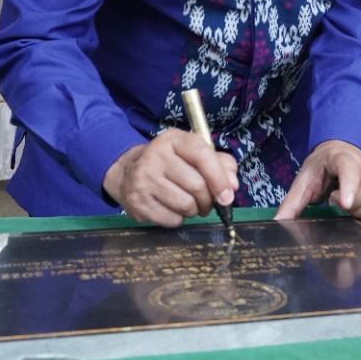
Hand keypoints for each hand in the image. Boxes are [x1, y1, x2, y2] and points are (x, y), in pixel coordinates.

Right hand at [102, 130, 238, 227]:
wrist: (128, 172)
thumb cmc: (170, 163)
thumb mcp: (193, 154)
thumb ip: (220, 164)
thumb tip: (232, 185)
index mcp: (174, 139)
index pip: (202, 154)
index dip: (219, 177)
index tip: (228, 195)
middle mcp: (155, 156)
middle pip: (196, 185)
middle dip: (208, 199)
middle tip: (207, 202)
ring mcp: (143, 179)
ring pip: (185, 205)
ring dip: (195, 210)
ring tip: (191, 205)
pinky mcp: (137, 202)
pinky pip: (171, 219)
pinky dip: (179, 219)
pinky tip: (173, 210)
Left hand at [275, 140, 360, 221]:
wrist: (338, 149)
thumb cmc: (320, 167)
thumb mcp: (303, 181)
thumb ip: (292, 202)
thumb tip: (278, 222)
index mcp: (341, 159)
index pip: (350, 169)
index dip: (350, 186)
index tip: (344, 205)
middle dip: (354, 205)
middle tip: (337, 205)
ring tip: (350, 211)